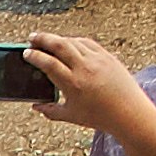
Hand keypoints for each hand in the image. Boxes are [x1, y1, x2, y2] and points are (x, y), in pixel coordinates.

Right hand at [26, 27, 154, 136]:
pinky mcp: (107, 56)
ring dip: (58, 38)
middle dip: (43, 39)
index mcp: (73, 84)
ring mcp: (97, 60)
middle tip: (32, 38)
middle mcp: (84, 68)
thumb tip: (35, 106)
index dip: (35, 56)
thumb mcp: (71, 116)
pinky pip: (87, 43)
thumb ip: (50, 111)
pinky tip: (68, 42)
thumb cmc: (100, 117)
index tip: (26, 53)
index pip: (48, 63)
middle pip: (60, 45)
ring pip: (73, 42)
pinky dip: (75, 41)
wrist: (129, 112)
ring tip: (48, 40)